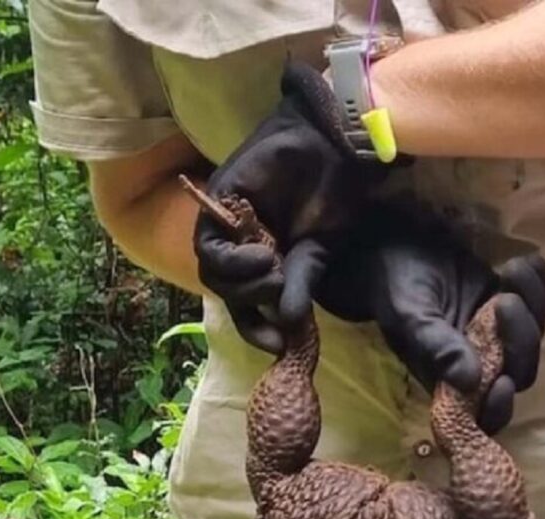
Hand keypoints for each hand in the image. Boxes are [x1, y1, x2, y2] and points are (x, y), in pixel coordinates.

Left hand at [194, 62, 381, 353]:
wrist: (332, 148)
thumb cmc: (334, 197)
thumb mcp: (318, 252)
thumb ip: (300, 285)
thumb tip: (288, 324)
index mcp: (266, 258)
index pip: (248, 303)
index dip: (256, 328)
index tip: (277, 345)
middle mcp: (243, 244)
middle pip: (227, 291)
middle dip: (252, 302)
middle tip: (280, 288)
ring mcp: (228, 224)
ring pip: (214, 274)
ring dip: (244, 283)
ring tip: (274, 269)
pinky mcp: (219, 203)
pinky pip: (210, 248)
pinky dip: (233, 262)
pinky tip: (262, 255)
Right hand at [284, 203, 544, 433]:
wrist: (398, 248)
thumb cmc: (397, 289)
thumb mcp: (410, 319)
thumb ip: (437, 349)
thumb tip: (470, 381)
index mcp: (453, 380)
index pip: (486, 413)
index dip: (500, 407)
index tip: (502, 382)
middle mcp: (482, 362)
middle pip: (522, 370)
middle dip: (522, 339)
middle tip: (504, 300)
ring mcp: (501, 334)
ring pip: (536, 334)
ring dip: (534, 303)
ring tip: (509, 270)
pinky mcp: (513, 302)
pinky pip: (543, 301)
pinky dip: (542, 283)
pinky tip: (526, 262)